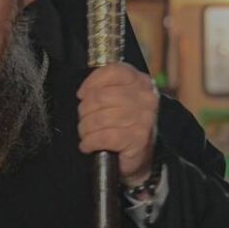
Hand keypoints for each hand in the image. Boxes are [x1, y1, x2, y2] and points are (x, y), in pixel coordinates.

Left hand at [77, 63, 158, 185]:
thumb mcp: (118, 100)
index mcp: (140, 82)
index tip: (82, 95)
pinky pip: (103, 137)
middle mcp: (145, 98)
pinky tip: (88, 145)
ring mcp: (144, 119)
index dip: (92, 82)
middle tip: (85, 120)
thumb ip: (104, 88)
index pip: (113, 71)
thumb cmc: (124, 124)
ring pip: (100, 118)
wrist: (140, 155)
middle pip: (101, 96)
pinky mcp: (138, 139)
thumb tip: (84, 92)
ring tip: (87, 134)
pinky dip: (90, 142)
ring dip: (86, 129)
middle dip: (85, 111)